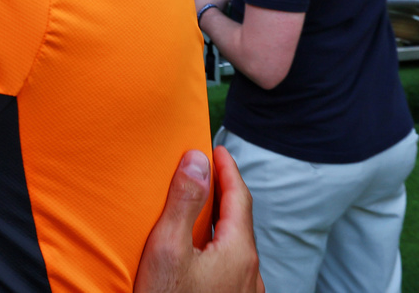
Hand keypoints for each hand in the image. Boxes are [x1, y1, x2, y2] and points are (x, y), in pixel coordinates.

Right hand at [134, 146, 263, 292]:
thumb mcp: (168, 248)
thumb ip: (183, 202)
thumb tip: (197, 158)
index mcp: (239, 251)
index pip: (239, 197)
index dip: (227, 168)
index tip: (216, 147)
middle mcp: (250, 272)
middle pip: (241, 222)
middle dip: (224, 194)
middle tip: (206, 171)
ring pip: (238, 248)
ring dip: (222, 223)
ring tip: (200, 210)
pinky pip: (232, 268)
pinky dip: (219, 248)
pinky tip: (201, 255)